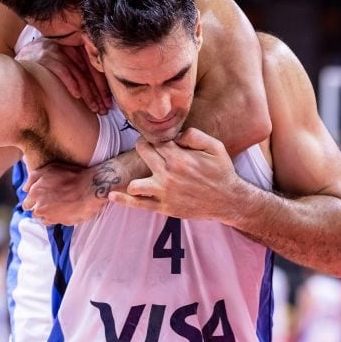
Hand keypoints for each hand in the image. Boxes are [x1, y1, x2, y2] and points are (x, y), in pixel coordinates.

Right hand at [15, 38, 110, 113]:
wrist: (11, 66)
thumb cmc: (37, 71)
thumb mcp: (58, 66)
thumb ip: (75, 71)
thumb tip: (96, 91)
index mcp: (71, 48)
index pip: (92, 68)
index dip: (102, 86)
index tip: (108, 102)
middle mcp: (65, 47)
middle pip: (88, 71)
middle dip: (98, 92)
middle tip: (105, 109)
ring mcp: (55, 51)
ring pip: (78, 73)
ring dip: (88, 92)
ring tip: (95, 107)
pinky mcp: (44, 57)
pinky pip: (62, 70)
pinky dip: (71, 82)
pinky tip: (78, 95)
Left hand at [22, 162, 108, 224]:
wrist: (90, 187)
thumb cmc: (72, 175)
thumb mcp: (50, 168)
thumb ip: (33, 178)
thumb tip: (24, 188)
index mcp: (35, 192)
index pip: (27, 203)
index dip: (34, 201)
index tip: (41, 198)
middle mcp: (40, 206)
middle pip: (34, 212)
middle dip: (39, 208)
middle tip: (50, 202)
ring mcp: (50, 216)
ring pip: (43, 219)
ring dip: (48, 214)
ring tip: (59, 206)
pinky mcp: (61, 222)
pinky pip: (54, 222)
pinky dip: (57, 218)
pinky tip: (64, 210)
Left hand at [108, 128, 245, 222]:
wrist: (228, 200)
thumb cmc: (222, 172)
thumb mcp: (215, 146)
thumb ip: (194, 135)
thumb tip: (176, 134)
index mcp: (179, 157)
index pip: (156, 140)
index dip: (157, 138)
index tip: (160, 140)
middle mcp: (168, 174)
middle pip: (143, 153)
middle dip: (144, 147)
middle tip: (149, 148)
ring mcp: (164, 193)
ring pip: (135, 183)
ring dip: (133, 176)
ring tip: (138, 171)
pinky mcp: (164, 207)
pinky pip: (139, 205)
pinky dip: (123, 200)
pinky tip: (111, 195)